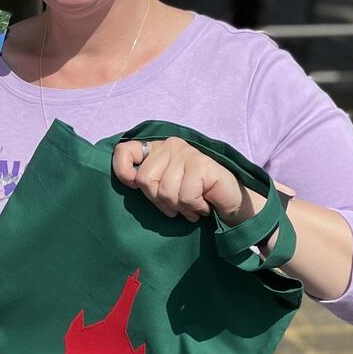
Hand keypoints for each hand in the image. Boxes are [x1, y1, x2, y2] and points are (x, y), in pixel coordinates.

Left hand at [114, 137, 251, 223]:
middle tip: (178, 204)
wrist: (229, 201)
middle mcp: (170, 145)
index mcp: (156, 149)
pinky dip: (194, 207)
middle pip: (143, 180)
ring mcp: (186, 153)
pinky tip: (203, 204)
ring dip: (180, 207)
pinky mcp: (201, 164)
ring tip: (192, 205)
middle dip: (159, 201)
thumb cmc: (194, 195)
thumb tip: (130, 181)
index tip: (134, 186)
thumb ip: (147, 180)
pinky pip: (184, 196)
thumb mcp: (164, 187)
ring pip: (165, 192)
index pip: (124, 151)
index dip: (123, 172)